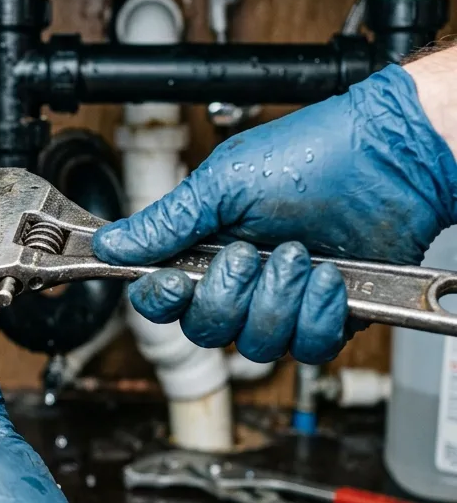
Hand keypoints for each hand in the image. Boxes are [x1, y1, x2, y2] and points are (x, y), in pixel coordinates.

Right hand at [93, 64, 456, 363]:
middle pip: (204, 330)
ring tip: (299, 256)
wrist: (390, 159)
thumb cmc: (313, 154)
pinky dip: (318, 315)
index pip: (160, 298)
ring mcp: (282, 301)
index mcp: (204, 246)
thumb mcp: (224, 182)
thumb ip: (166, 222)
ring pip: (256, 345)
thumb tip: (111, 243)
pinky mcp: (325, 317)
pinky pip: (307, 349)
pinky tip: (329, 279)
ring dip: (278, 301)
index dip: (161, 300)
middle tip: (249, 254)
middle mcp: (239, 280)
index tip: (173, 282)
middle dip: (228, 295)